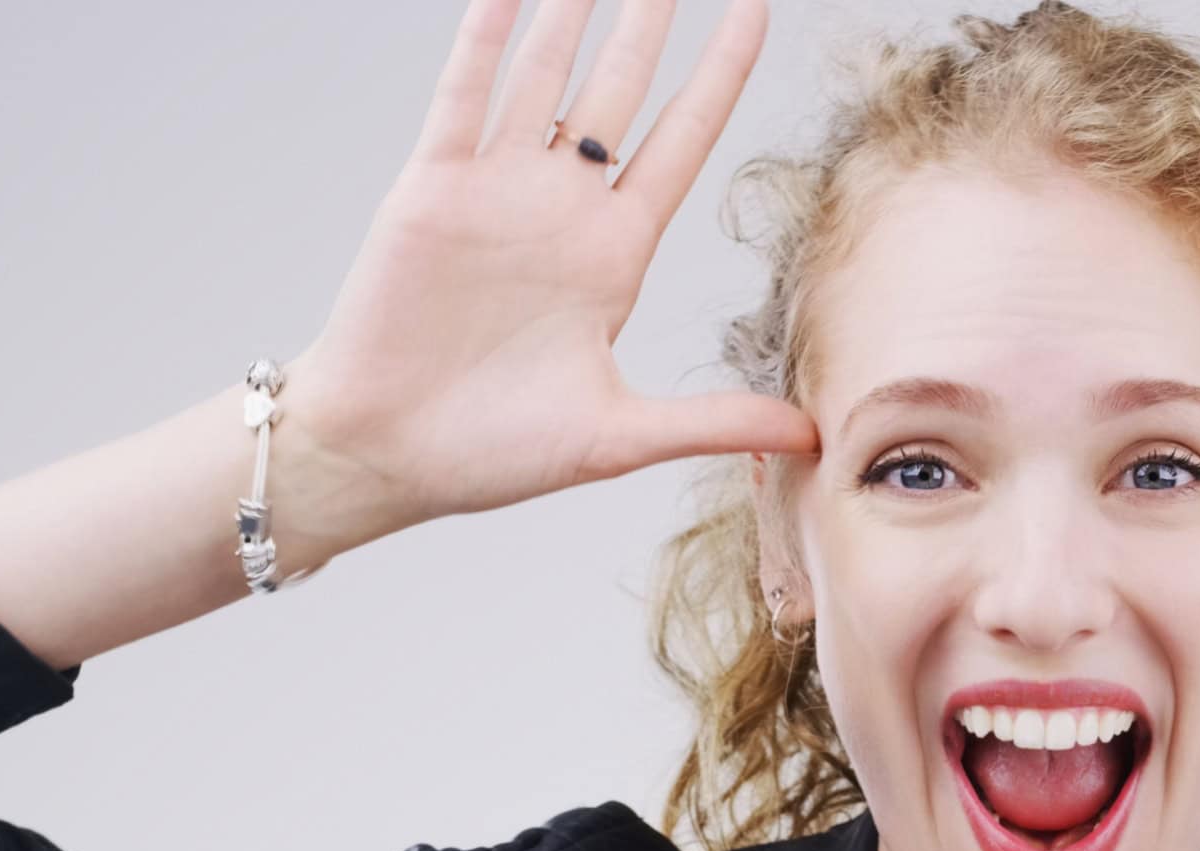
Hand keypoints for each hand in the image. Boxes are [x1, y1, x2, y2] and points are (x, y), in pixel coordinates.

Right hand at [276, 0, 819, 549]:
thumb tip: (813, 435)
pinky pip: (464, 95)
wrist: (386, 457)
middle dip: (651, 20)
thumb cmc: (492, 453)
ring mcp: (496, 192)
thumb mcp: (619, 437)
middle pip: (621, 91)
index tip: (755, 9)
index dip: (720, 74)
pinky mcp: (432, 189)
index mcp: (614, 256)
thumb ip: (713, 421)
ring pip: (546, 74)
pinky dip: (486, 37)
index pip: (683, 141)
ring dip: (575, 11)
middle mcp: (562, 210)